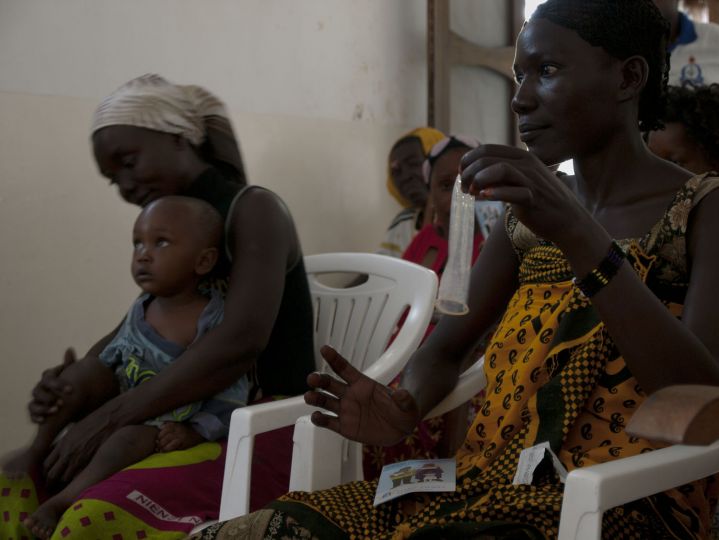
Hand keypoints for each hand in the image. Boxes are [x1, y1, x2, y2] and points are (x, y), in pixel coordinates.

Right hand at [28, 348, 75, 422]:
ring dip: (43, 408)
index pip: (48, 378)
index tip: (72, 390)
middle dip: (49, 397)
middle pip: (38, 392)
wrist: (69, 396)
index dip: (59, 384)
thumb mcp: (71, 373)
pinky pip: (32, 415)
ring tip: (56, 410)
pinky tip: (44, 420)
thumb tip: (69, 349)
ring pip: (33, 404)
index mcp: (48, 378)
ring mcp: (36, 400)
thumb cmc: (69, 382)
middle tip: (62, 402)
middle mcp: (40, 389)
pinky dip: (36, 417)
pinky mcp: (36, 412)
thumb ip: (70, 363)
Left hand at [43, 398, 118, 482]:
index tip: (48, 476)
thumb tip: (61, 451)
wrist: (112, 418)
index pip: (46, 464)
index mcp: (62, 443)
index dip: (46, 472)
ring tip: (65, 487)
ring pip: (64, 479)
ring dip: (64, 483)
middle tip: (52, 487)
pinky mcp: (90, 462)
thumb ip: (66, 442)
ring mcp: (79, 458)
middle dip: (50, 483)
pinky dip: (77, 481)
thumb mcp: (76, 429)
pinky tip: (79, 482)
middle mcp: (67, 452)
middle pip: (51, 474)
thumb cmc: (96, 421)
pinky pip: (78, 477)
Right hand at [304, 346, 419, 445]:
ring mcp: (346, 411)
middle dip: (320, 380)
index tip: (324, 349)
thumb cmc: (402, 410)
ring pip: (326, 402)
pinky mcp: (345, 427)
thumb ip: (404, 399)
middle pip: (331, 384)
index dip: (335, 359)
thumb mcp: (407, 404)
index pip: (345, 369)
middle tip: (312, 378)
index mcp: (362, 384)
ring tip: (309, 396)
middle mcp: (350, 395)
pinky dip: (320, 419)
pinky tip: (316, 417)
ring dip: (315, 398)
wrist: (400, 428)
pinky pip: (329, 422)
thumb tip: (402, 393)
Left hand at [460, 145, 589, 247]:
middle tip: (464, 187)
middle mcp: (527, 164)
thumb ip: (500, 175)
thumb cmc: (539, 200)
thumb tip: (471, 174)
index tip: (462, 174)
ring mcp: (531, 180)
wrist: (568, 220)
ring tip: (472, 192)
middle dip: (470, 172)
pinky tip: (484, 196)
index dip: (469, 160)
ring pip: (500, 169)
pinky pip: (512, 191)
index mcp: (521, 157)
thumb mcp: (519, 181)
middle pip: (489, 158)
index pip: (487, 149)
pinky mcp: (534, 198)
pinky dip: (495, 192)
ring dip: (479, 179)